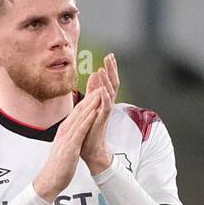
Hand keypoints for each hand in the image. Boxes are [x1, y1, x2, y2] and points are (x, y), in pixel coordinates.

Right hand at [32, 89, 108, 202]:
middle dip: (90, 96)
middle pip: (79, 110)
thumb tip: (74, 132)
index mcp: (64, 131)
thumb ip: (69, 138)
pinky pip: (80, 130)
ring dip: (91, 103)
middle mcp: (65, 130)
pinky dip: (88, 119)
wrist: (50, 180)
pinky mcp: (70, 146)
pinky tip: (95, 112)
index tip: (95, 90)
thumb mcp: (65, 147)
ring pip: (80, 117)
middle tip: (100, 83)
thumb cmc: (58, 166)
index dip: (87, 100)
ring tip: (100, 91)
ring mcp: (67, 138)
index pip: (77, 112)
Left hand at [79, 53, 118, 175]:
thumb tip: (94, 76)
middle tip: (110, 56)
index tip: (109, 55)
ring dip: (107, 80)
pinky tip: (103, 89)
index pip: (109, 81)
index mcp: (104, 101)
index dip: (110, 69)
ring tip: (103, 68)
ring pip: (110, 93)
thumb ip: (93, 91)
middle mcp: (107, 104)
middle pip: (113, 83)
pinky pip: (106, 107)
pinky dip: (105, 97)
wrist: (91, 149)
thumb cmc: (90, 129)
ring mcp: (106, 111)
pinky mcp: (103, 119)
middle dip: (112, 69)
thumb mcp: (90, 105)